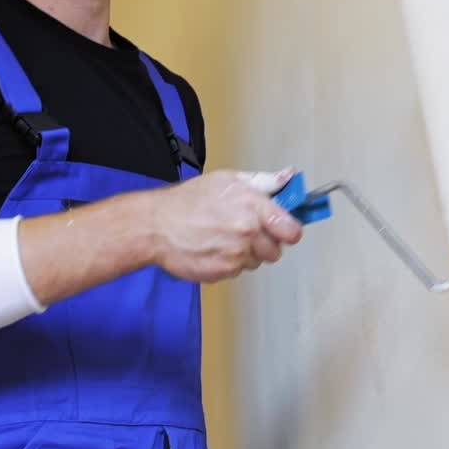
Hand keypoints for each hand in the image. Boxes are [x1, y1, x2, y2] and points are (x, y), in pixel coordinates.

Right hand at [152, 169, 301, 281]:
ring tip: (224, 238)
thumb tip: (288, 176)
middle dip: (265, 242)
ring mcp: (236, 254)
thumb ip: (264, 181)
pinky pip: (238, 271)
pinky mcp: (224, 271)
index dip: (289, 230)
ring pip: (257, 261)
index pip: (291, 229)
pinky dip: (230, 263)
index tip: (284, 229)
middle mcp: (247, 232)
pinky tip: (215, 249)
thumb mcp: (228, 180)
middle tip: (245, 231)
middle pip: (276, 250)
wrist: (157, 225)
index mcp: (253, 206)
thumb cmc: (189, 200)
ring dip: (247, 253)